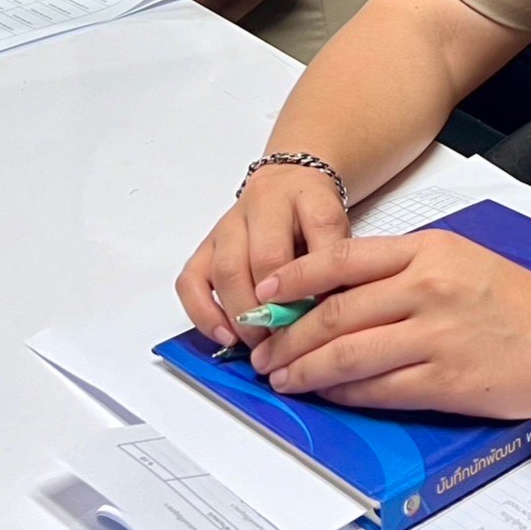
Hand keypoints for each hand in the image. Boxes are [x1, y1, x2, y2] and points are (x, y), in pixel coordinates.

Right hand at [175, 163, 351, 349]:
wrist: (288, 184)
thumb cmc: (314, 216)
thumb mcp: (339, 229)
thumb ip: (337, 264)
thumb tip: (327, 316)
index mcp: (309, 195)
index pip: (321, 228)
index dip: (323, 275)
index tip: (322, 316)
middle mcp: (265, 204)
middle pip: (267, 257)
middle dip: (277, 308)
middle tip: (288, 341)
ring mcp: (229, 224)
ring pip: (227, 270)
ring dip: (243, 315)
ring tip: (260, 344)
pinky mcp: (205, 245)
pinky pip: (191, 280)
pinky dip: (204, 313)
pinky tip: (226, 337)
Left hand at [242, 231, 530, 419]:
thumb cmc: (522, 302)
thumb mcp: (462, 259)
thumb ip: (407, 268)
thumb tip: (343, 288)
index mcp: (429, 250)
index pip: (342, 259)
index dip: (294, 277)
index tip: (265, 292)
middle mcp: (428, 288)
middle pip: (335, 311)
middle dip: (288, 334)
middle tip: (264, 348)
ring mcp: (436, 336)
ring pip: (348, 353)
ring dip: (306, 369)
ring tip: (283, 377)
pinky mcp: (447, 380)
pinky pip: (379, 388)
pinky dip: (345, 394)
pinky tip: (328, 395)